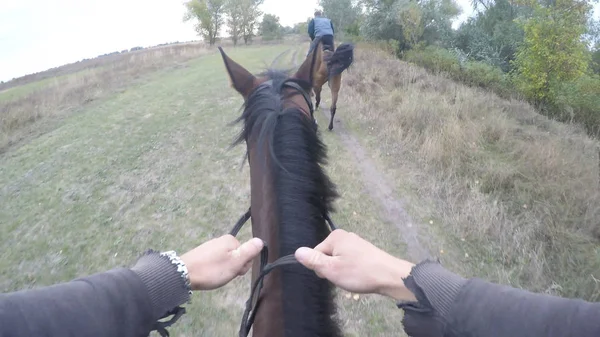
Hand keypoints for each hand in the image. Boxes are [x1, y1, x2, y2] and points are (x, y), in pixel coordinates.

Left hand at [181, 235, 262, 290]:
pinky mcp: (202, 254)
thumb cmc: (212, 269)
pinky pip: (215, 262)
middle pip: (236, 256)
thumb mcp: (235, 263)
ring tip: (214, 276)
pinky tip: (208, 275)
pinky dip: (214, 269)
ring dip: (224, 270)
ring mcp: (210, 246)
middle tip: (224, 274)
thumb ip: (249, 251)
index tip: (234, 272)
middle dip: (233, 268)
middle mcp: (221, 240)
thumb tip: (261, 240)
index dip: (243, 266)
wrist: (183, 274)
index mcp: (230, 240)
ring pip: (226, 260)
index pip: (246, 254)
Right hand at [295, 229, 416, 301]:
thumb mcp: (331, 269)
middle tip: (344, 277)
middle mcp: (345, 236)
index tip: (334, 275)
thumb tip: (297, 251)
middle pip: (327, 256)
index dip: (322, 268)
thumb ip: (313, 260)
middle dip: (332, 269)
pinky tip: (360, 276)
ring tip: (353, 278)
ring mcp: (356, 242)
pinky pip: (350, 261)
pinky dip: (352, 270)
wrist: (390, 276)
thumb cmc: (359, 272)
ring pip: (339, 260)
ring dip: (342, 272)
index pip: (316, 254)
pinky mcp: (364, 251)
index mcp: (335, 236)